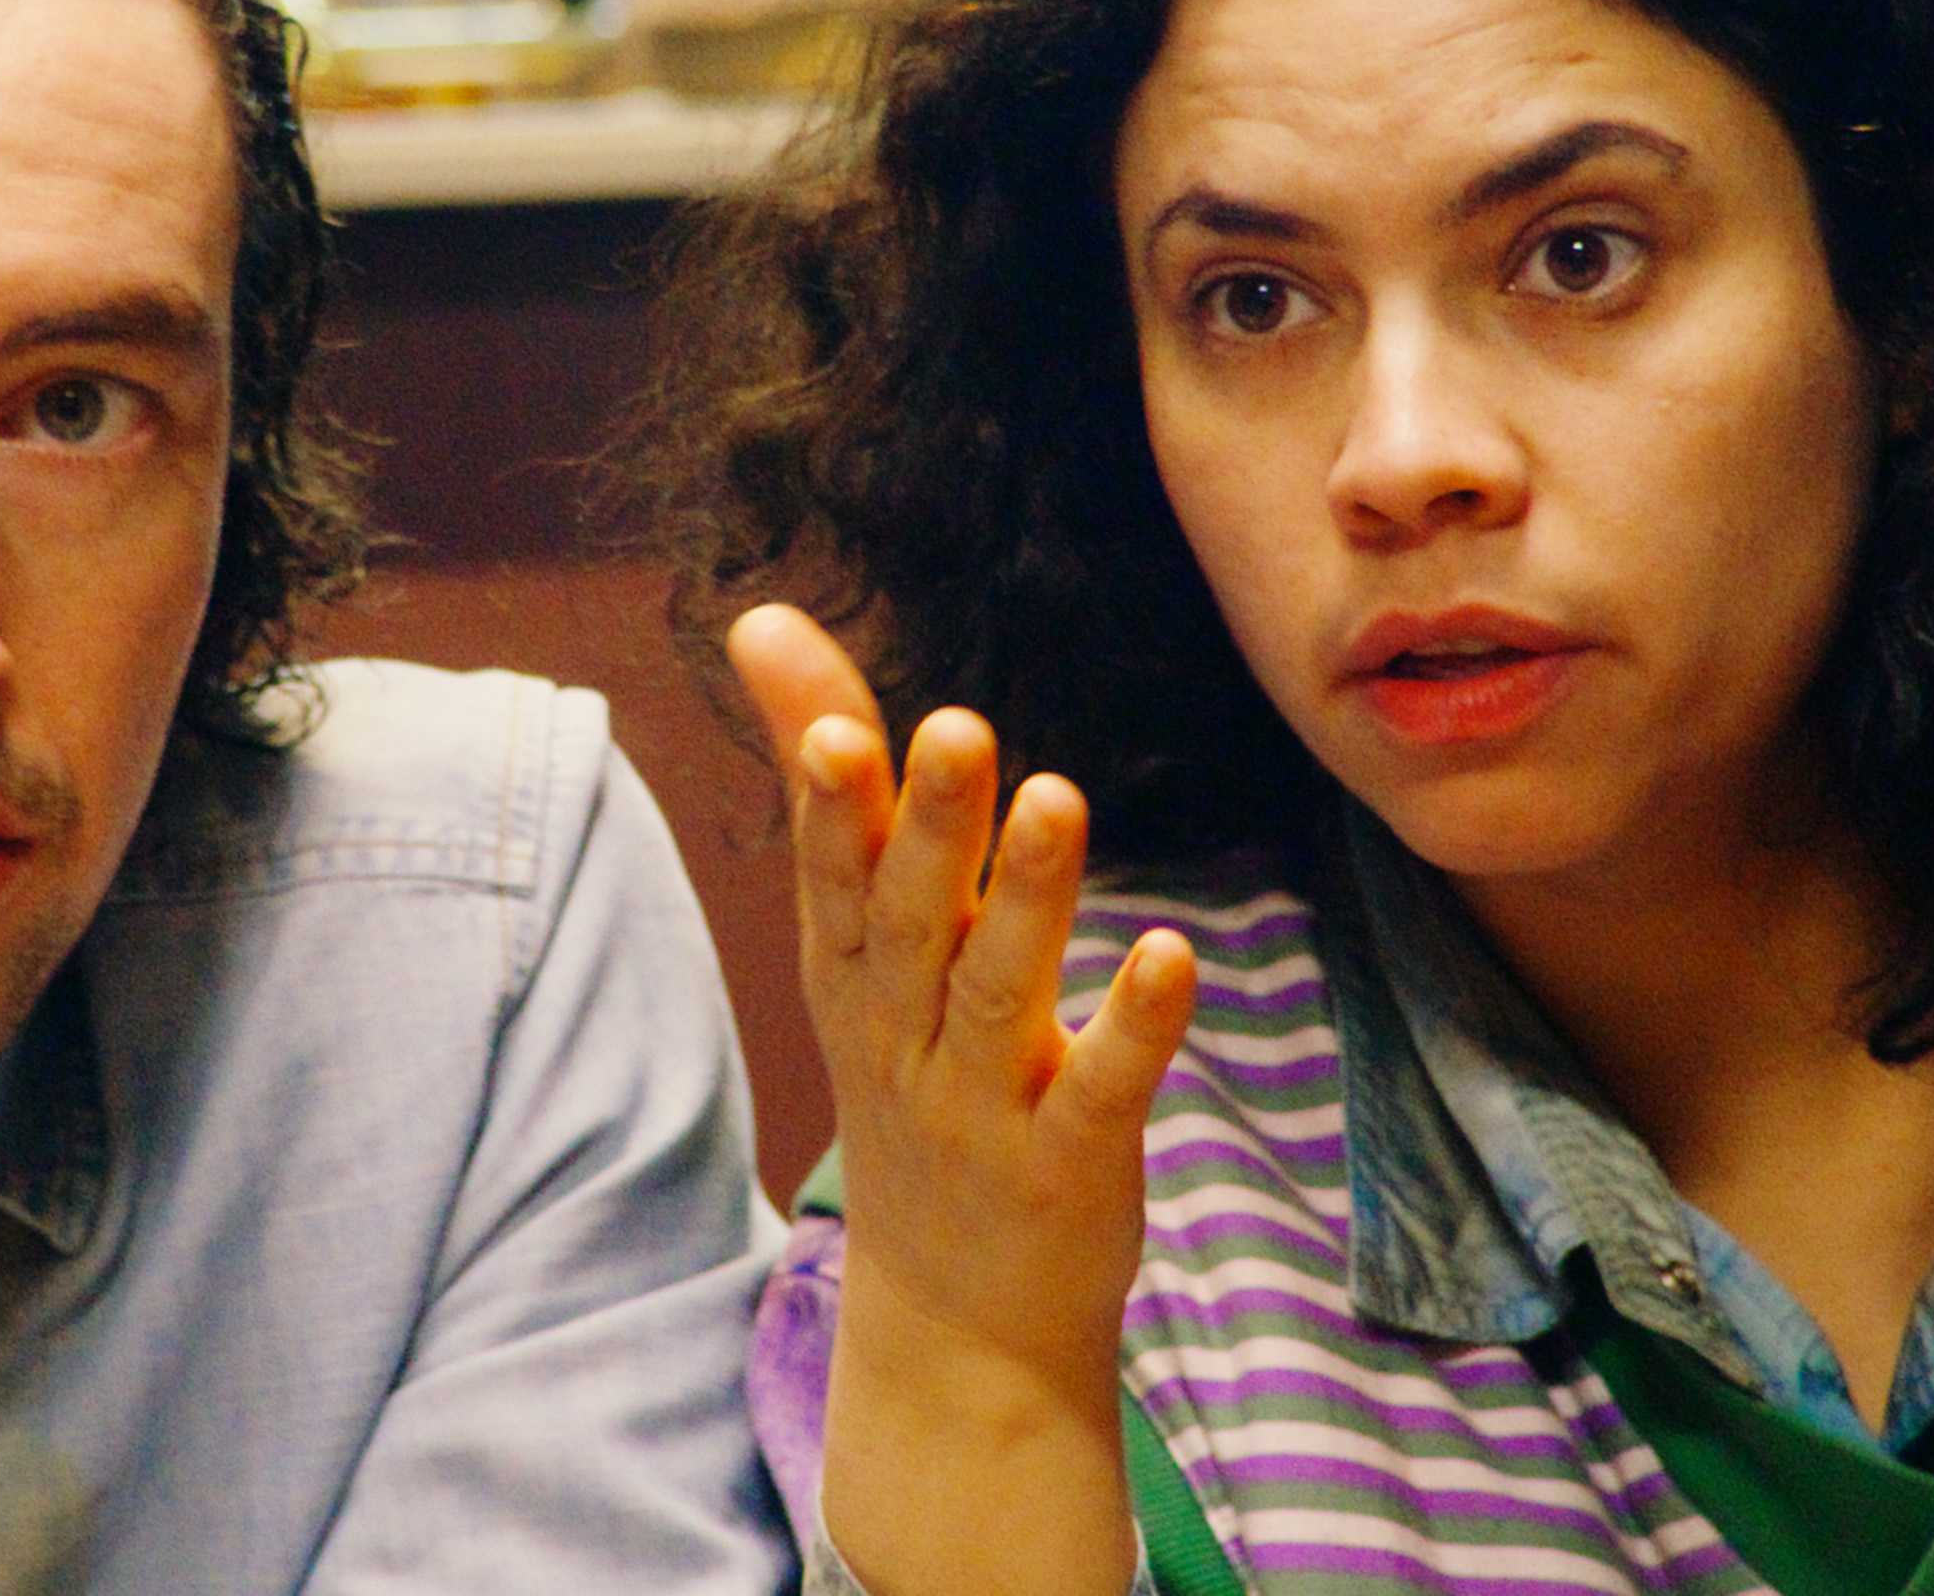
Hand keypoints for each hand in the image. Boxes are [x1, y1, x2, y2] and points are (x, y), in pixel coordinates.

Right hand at [727, 604, 1195, 1595]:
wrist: (950, 1317)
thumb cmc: (906, 1077)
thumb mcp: (855, 940)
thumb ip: (828, 777)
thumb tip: (762, 616)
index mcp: (854, 972)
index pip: (834, 878)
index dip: (830, 807)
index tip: (829, 728)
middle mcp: (903, 1030)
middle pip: (913, 921)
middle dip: (930, 828)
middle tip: (957, 731)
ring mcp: (981, 1104)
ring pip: (999, 992)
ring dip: (1030, 898)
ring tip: (1060, 799)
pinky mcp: (1068, 1163)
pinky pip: (1100, 1088)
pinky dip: (1131, 1026)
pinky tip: (1171, 958)